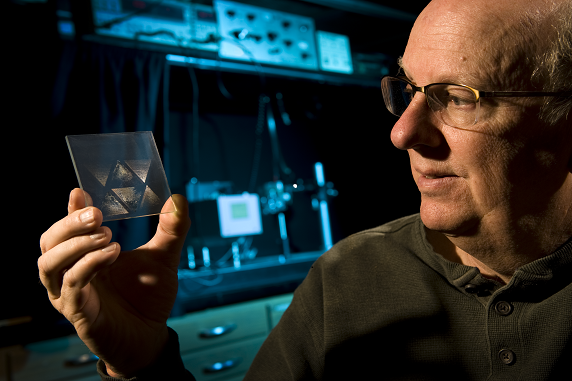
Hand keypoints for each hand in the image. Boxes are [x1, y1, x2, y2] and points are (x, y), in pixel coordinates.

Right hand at [39, 188, 190, 376]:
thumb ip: (170, 230)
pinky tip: (111, 254)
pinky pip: (71, 286)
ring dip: (75, 245)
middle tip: (95, 214)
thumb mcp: (163, 258)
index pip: (67, 227)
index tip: (80, 191)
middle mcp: (70, 271)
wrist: (150, 335)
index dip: (70, 209)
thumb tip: (178, 200)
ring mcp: (69, 293)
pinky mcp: (78, 312)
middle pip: (49, 241)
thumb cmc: (148, 296)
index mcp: (85, 254)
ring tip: (107, 236)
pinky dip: (88, 266)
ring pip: (50, 263)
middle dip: (69, 224)